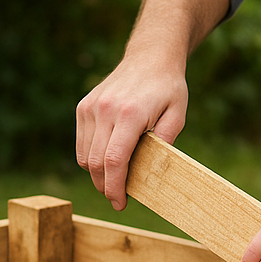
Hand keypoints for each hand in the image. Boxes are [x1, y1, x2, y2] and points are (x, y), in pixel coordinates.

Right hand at [75, 56, 187, 210]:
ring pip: (85, 157)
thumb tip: (152, 173)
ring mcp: (91, 108)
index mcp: (129, 114)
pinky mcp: (83, 107)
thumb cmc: (167, 88)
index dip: (115, 188)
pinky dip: (91, 159)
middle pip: (96, 163)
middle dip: (106, 187)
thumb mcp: (177, 115)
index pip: (114, 161)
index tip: (120, 204)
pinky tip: (108, 160)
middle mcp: (105, 110)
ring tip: (115, 180)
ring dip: (97, 175)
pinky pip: (82, 144)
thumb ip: (165, 143)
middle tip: (119, 199)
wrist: (149, 57)